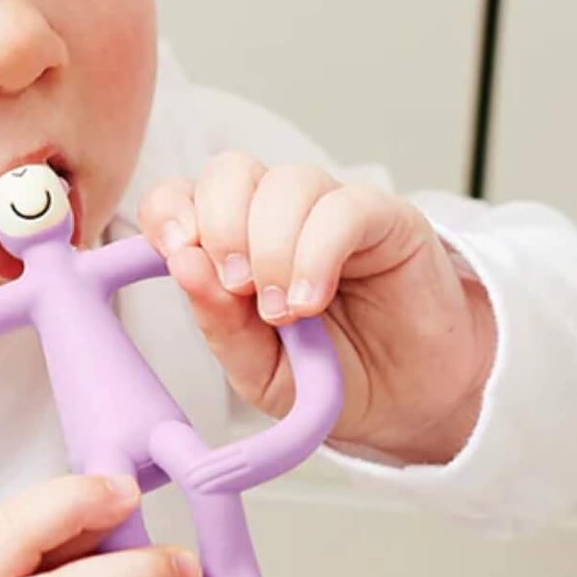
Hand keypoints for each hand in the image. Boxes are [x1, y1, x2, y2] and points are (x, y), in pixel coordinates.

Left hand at [137, 155, 497, 464]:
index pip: (181, 194)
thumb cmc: (329, 378)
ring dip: (271, 248)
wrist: (407, 404)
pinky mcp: (386, 219)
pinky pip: (344, 208)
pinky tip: (311, 300)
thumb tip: (182, 265)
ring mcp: (331, 211)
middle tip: (237, 290)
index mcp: (233, 242)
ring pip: (286, 183)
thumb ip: (219, 324)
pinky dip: (316, 253)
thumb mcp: (258, 369)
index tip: (178, 256)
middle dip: (220, 227)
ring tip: (284, 313)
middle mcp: (278, 215)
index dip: (169, 212)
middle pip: (228, 172)